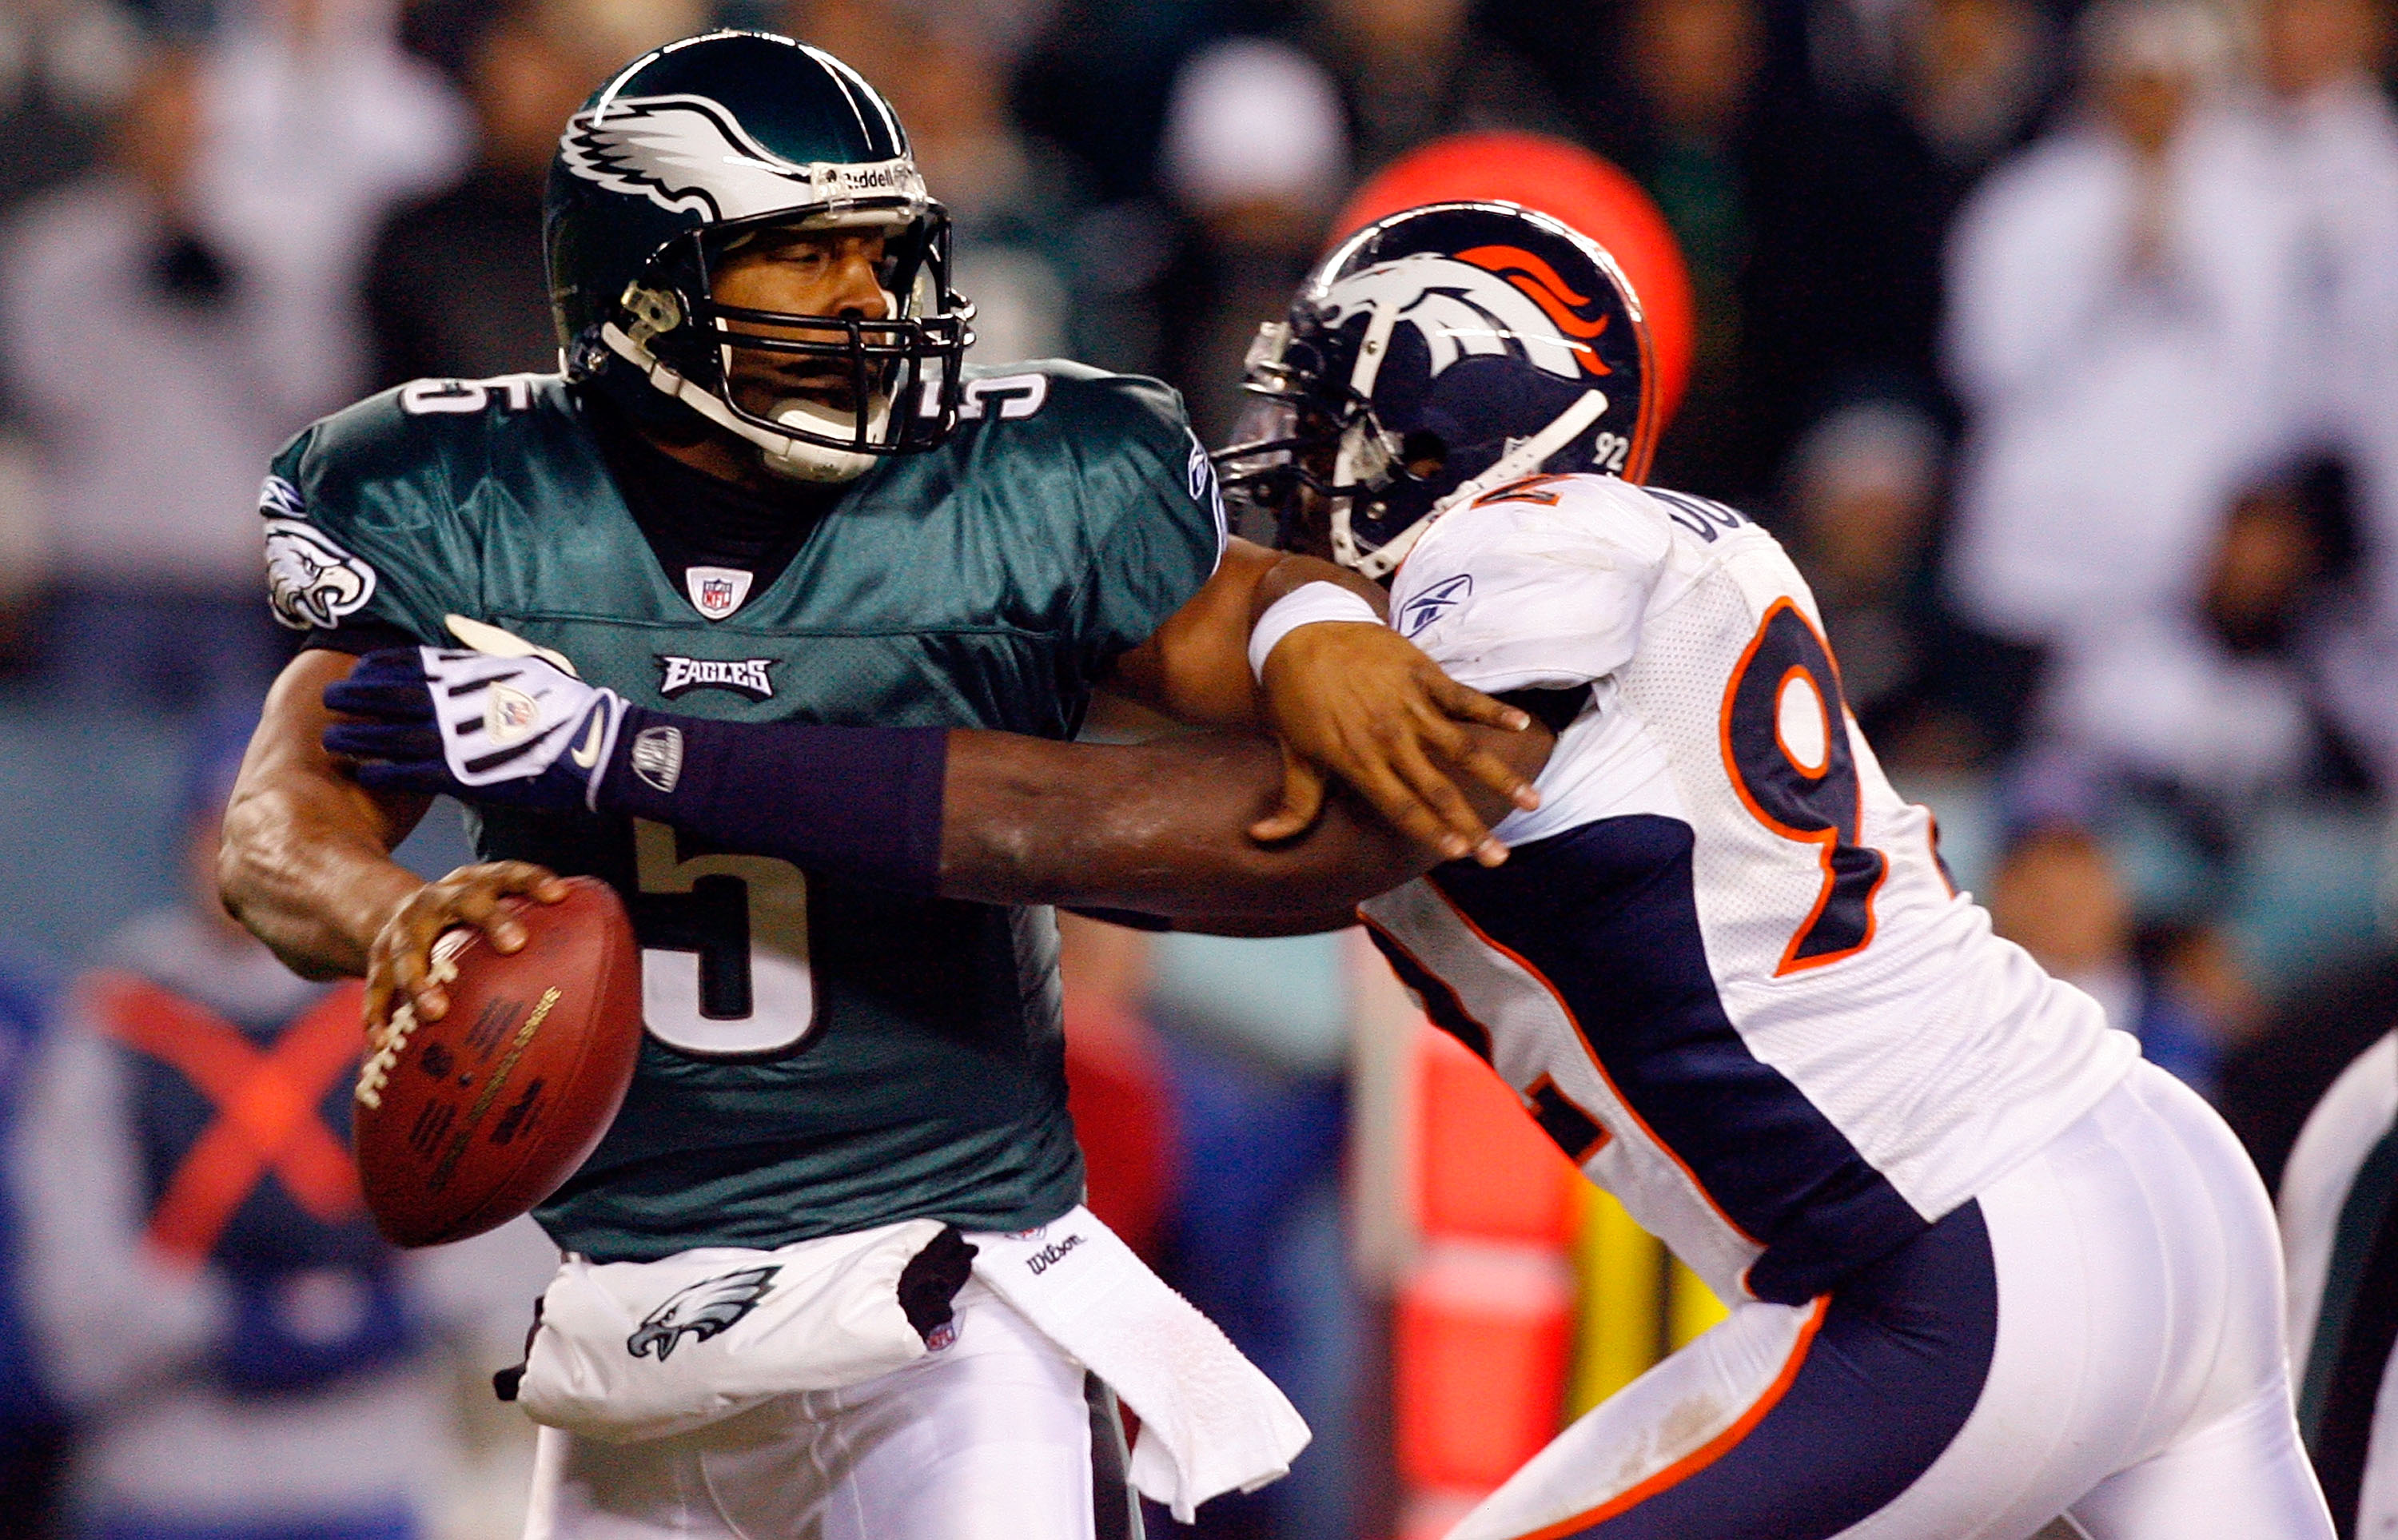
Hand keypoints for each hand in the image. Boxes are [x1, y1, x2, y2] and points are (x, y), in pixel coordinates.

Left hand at [323, 647, 623, 812]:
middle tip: (329, 701)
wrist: (595, 747)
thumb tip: (451, 622)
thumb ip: (482, 642)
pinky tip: (366, 772)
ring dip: (357, 736)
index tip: (357, 671)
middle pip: (388, 695)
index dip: (374, 667)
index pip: (406, 662)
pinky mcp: (466, 776)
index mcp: (469, 671)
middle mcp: (456, 701)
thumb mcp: (526, 657)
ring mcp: (458, 739)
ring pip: (390, 736)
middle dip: (354, 696)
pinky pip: (412, 774)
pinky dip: (384, 772)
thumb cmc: (564, 702)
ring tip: (332, 739)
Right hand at [364, 861, 570, 1040]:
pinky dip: (377, 1014)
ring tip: (434, 1012)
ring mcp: (403, 928)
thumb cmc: (465, 924)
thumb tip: (599, 972)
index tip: (559, 894)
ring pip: (408, 950)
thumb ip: (533, 932)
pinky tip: (382, 1044)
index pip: (507, 874)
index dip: (533, 880)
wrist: (395, 913)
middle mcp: (437, 900)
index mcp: (472, 885)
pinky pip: (375, 987)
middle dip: (491, 920)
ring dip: (420, 980)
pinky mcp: (376, 958)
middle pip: (465, 902)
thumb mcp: (490, 912)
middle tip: (516, 944)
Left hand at [1252, 621, 1538, 864]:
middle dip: (1472, 825)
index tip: (1461, 853)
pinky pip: (1463, 696)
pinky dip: (1494, 709)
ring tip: (1531, 801)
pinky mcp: (1422, 673)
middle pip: (1438, 789)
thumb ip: (1292, 803)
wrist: (1301, 629)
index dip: (1433, 831)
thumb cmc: (1295, 697)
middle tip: (1500, 857)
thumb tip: (1261, 839)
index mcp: (1358, 761)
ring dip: (1499, 776)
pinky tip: (1522, 723)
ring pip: (1462, 748)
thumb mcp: (1292, 752)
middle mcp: (1389, 737)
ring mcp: (1409, 704)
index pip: (1402, 806)